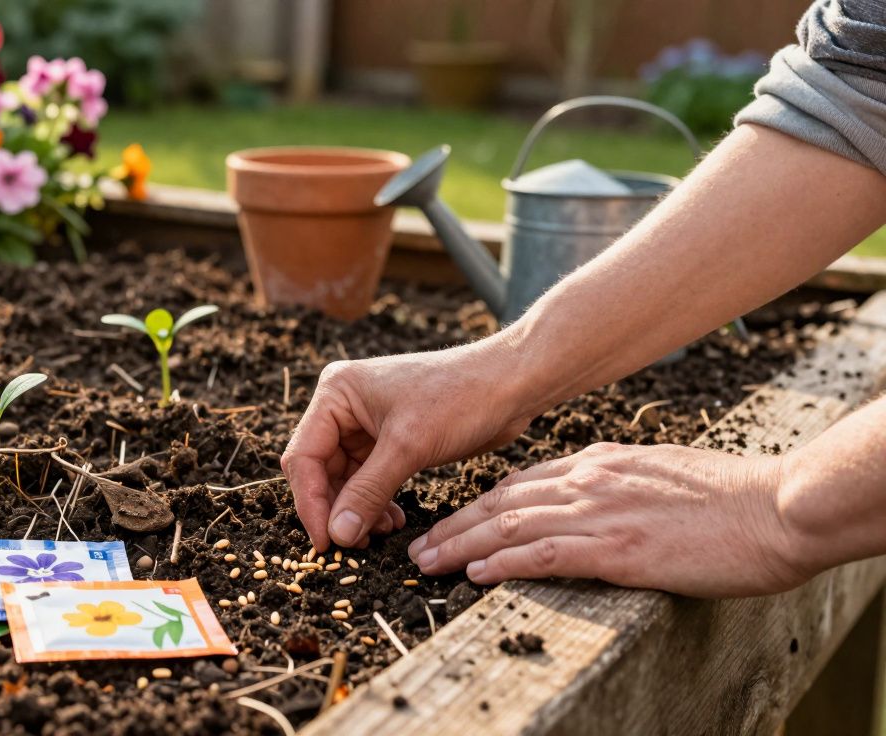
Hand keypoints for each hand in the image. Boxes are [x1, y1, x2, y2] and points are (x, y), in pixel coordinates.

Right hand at [282, 340, 533, 550]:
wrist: (510, 384)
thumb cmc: (460, 398)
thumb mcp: (408, 447)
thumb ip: (368, 492)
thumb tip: (337, 535)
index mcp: (336, 393)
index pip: (304, 457)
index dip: (311, 503)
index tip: (326, 543)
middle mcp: (343, 406)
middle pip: (320, 470)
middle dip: (336, 509)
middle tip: (354, 545)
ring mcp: (365, 423)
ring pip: (344, 479)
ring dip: (357, 510)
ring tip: (379, 534)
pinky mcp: (389, 439)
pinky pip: (368, 479)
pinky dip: (375, 503)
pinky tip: (392, 521)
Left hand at [408, 443, 809, 597]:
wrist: (778, 507)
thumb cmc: (732, 498)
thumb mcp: (663, 475)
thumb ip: (621, 483)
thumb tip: (598, 497)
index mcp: (601, 462)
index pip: (521, 482)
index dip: (480, 504)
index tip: (453, 521)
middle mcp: (590, 480)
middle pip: (501, 501)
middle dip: (454, 525)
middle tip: (419, 545)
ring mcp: (601, 512)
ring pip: (509, 526)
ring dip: (461, 545)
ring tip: (426, 563)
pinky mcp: (618, 547)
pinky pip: (543, 554)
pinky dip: (502, 563)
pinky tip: (474, 574)